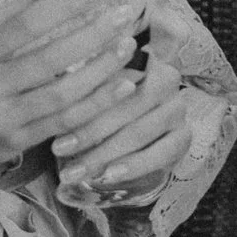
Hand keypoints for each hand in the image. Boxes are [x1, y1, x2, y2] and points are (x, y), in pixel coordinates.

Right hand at [0, 0, 146, 181]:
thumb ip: (4, 17)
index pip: (24, 25)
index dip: (65, 6)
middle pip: (49, 59)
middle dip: (93, 35)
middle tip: (125, 14)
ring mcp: (3, 117)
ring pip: (62, 94)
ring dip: (101, 70)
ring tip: (127, 45)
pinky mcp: (18, 141)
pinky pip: (65, 122)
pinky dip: (98, 104)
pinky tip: (124, 85)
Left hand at [53, 51, 191, 205]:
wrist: (136, 130)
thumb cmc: (106, 105)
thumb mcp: (94, 89)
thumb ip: (82, 88)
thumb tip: (51, 86)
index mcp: (144, 60)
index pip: (115, 82)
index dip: (85, 106)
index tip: (54, 126)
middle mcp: (169, 82)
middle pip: (126, 108)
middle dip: (89, 132)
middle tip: (58, 151)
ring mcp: (179, 111)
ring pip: (139, 133)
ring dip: (104, 154)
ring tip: (73, 172)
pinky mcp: (184, 137)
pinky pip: (161, 154)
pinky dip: (133, 166)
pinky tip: (109, 176)